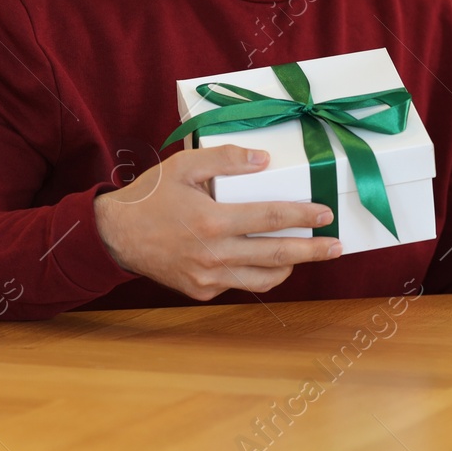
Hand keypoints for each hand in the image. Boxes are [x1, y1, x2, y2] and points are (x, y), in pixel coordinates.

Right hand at [93, 143, 343, 300]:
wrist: (114, 235)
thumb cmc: (151, 196)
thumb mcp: (184, 166)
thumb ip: (226, 159)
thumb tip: (265, 160)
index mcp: (213, 220)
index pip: (271, 217)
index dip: (302, 215)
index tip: (326, 214)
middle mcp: (214, 254)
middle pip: (276, 255)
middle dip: (312, 251)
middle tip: (337, 246)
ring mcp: (207, 277)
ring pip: (262, 279)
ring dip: (289, 266)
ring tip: (305, 254)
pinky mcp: (200, 291)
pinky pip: (238, 284)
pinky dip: (255, 273)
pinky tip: (262, 260)